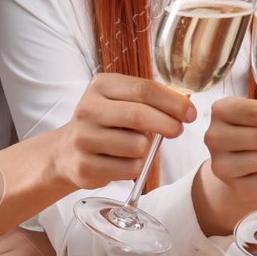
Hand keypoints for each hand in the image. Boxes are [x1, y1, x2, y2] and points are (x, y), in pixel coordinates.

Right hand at [50, 73, 194, 190]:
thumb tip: (185, 103)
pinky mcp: (85, 166)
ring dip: (147, 150)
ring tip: (137, 147)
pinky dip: (136, 167)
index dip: (172, 102)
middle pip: (139, 115)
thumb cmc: (105, 124)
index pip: (144, 89)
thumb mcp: (120, 101)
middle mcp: (88, 109)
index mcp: (100, 86)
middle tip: (178, 130)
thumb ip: (149, 99)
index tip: (190, 112)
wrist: (66, 152)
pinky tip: (124, 162)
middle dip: (167, 124)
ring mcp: (84, 138)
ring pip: (137, 146)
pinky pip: (129, 169)